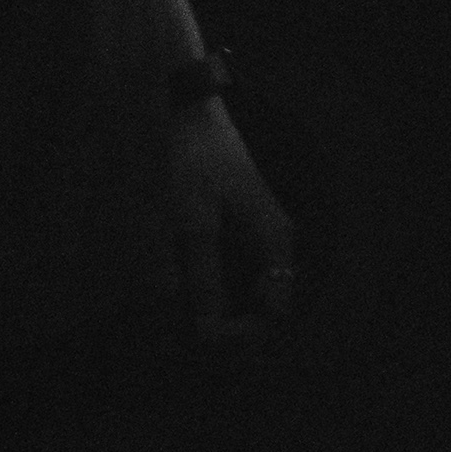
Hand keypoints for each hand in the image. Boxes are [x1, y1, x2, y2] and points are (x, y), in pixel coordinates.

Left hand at [164, 99, 293, 344]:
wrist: (191, 114)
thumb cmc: (194, 164)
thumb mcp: (193, 225)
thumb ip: (204, 281)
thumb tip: (207, 336)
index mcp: (275, 243)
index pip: (273, 315)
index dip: (237, 336)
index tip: (197, 337)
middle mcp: (276, 246)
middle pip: (263, 310)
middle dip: (225, 328)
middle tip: (179, 334)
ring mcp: (260, 240)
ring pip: (247, 297)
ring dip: (215, 313)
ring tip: (175, 316)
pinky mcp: (240, 234)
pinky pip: (234, 279)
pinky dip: (210, 294)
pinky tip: (181, 292)